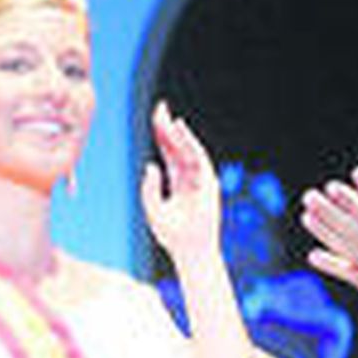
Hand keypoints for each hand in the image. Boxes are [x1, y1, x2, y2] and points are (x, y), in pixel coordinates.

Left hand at [140, 101, 220, 268]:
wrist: (190, 251)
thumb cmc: (171, 234)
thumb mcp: (153, 209)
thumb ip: (149, 188)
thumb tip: (150, 164)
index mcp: (175, 179)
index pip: (167, 150)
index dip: (162, 132)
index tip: (157, 115)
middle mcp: (188, 175)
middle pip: (177, 145)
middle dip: (168, 127)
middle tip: (160, 107)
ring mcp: (199, 179)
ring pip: (188, 150)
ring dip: (179, 134)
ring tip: (169, 119)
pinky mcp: (208, 184)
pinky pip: (198, 159)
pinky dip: (190, 145)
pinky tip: (181, 133)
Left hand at [301, 149, 357, 328]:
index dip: (350, 201)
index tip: (333, 187)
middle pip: (353, 233)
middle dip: (329, 214)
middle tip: (309, 196)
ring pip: (349, 253)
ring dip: (326, 234)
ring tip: (307, 217)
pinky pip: (354, 277)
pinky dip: (333, 266)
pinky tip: (314, 255)